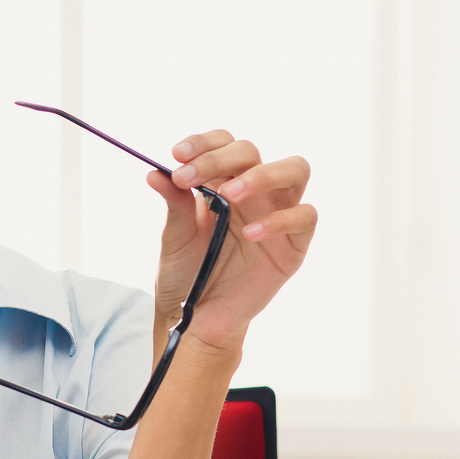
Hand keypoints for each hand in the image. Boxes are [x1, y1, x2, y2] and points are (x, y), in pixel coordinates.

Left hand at [145, 131, 314, 355]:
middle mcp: (254, 192)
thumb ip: (174, 204)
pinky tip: (249, 234)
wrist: (196, 316)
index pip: (224, 144)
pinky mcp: (294, 244)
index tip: (177, 154)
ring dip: (261, 176)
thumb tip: (155, 171)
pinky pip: (305, 217)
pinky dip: (279, 220)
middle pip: (253, 152)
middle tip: (188, 177)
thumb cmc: (188, 271)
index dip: (204, 142)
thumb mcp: (175, 236)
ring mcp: (277, 214)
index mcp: (223, 182)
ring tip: (228, 194)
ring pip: (294, 170)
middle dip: (221, 157)